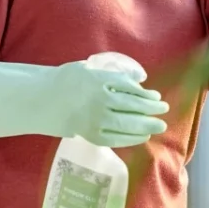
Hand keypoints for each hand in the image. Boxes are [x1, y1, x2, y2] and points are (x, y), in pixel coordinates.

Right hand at [0, 54, 168, 147]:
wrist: (43, 101)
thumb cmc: (68, 82)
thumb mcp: (89, 68)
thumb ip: (114, 73)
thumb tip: (141, 78)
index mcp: (98, 80)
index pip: (129, 87)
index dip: (145, 93)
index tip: (156, 96)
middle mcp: (98, 100)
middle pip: (132, 106)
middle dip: (152, 109)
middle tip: (165, 109)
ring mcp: (95, 119)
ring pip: (127, 123)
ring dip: (146, 125)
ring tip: (159, 125)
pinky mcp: (92, 135)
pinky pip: (117, 139)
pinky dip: (132, 138)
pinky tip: (142, 136)